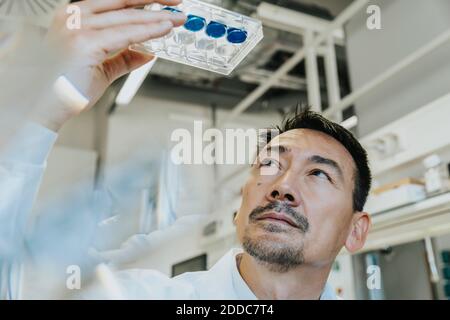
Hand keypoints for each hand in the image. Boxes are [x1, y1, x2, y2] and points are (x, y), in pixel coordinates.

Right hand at [37, 0, 185, 130]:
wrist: (45, 105)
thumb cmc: (66, 87)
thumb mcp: (101, 68)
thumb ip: (124, 59)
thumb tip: (147, 54)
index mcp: (74, 17)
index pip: (115, 2)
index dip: (142, 1)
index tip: (163, 3)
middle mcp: (73, 17)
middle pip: (122, 1)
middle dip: (154, 2)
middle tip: (177, 4)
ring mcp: (77, 28)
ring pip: (126, 17)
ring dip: (155, 17)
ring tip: (176, 19)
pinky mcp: (84, 43)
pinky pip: (124, 34)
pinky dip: (147, 31)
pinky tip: (163, 29)